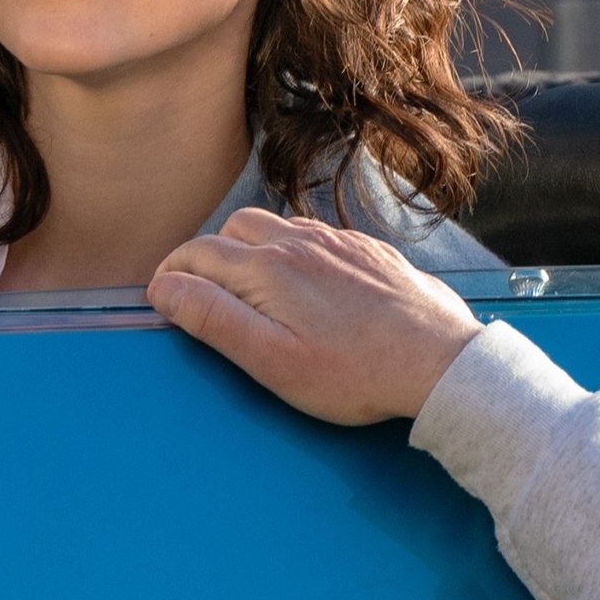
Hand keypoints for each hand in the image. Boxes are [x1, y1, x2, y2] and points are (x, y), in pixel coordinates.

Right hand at [148, 207, 486, 424]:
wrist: (437, 362)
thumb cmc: (354, 372)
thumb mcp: (271, 360)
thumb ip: (213, 319)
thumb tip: (166, 288)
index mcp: (267, 268)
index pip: (197, 253)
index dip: (171, 273)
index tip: (161, 296)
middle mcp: (300, 243)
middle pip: (233, 229)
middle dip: (208, 254)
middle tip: (202, 292)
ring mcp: (338, 243)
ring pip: (277, 227)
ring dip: (251, 248)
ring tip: (250, 287)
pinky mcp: (369, 252)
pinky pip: (317, 236)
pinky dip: (294, 251)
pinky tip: (306, 285)